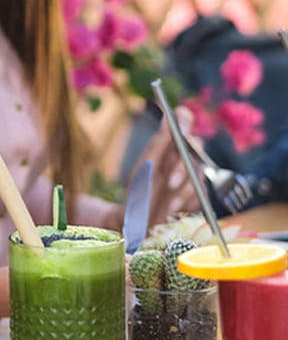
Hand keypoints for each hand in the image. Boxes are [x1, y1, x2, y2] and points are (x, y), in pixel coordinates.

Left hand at [133, 106, 198, 226]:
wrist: (137, 222)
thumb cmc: (138, 192)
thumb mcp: (144, 168)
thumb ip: (158, 144)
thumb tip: (168, 117)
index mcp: (168, 146)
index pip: (183, 124)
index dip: (184, 121)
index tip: (181, 126)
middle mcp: (182, 157)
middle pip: (195, 149)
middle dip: (182, 168)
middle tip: (170, 183)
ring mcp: (192, 175)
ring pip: (198, 174)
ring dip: (183, 191)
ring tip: (169, 205)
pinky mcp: (198, 194)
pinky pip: (201, 194)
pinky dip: (187, 203)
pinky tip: (174, 210)